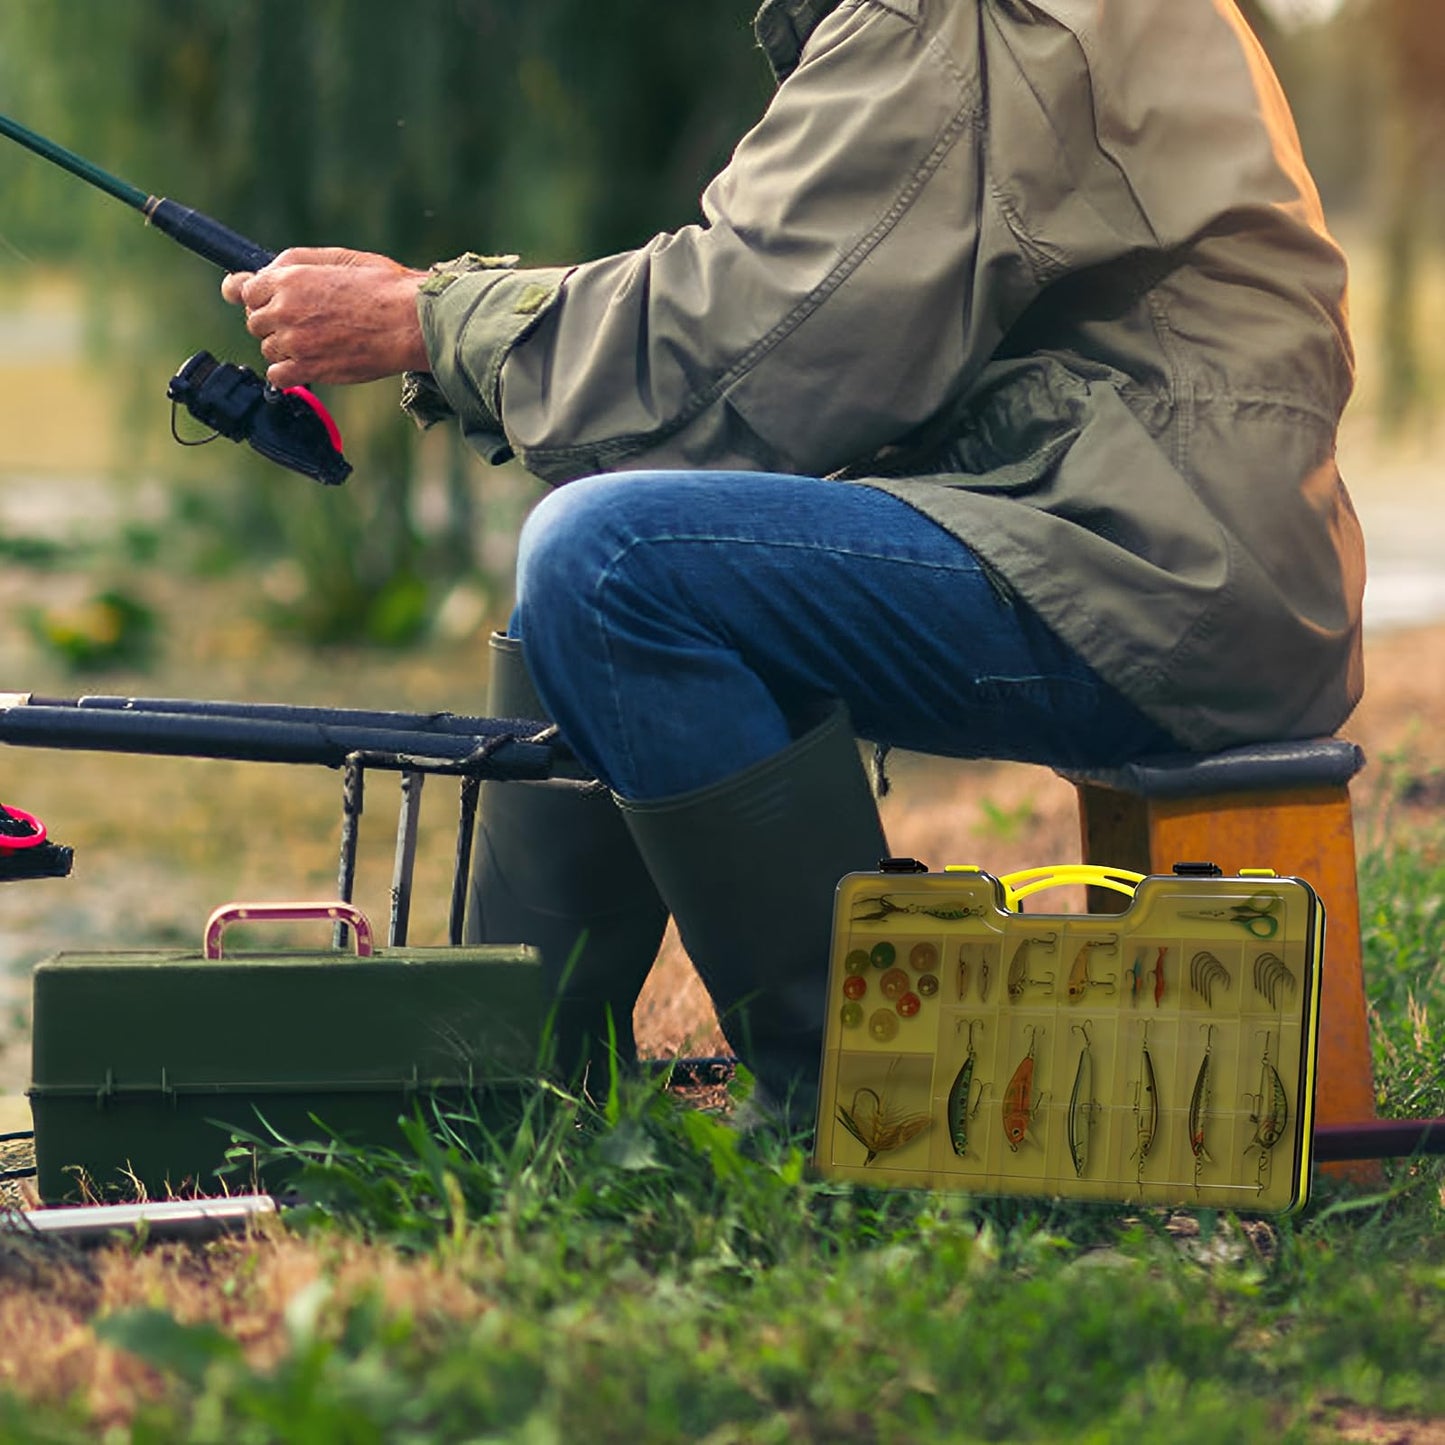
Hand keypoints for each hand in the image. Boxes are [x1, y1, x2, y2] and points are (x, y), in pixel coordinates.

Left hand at [220, 246, 429, 388]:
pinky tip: (309, 364)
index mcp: (290, 278)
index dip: (254, 296)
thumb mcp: (339, 258)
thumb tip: (266, 270)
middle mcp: (285, 308)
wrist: (410, 322)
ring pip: (268, 348)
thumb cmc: (384, 288)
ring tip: (318, 342)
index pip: (245, 289)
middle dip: (274, 322)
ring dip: (286, 347)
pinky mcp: (309, 368)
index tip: (257, 301)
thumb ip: (297, 262)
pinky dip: (288, 373)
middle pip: (255, 322)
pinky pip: (278, 376)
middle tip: (306, 322)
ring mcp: (295, 341)